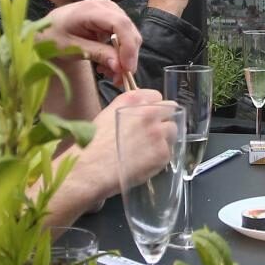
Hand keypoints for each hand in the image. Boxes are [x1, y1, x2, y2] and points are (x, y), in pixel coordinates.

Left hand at [41, 0, 140, 86]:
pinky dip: (120, 54)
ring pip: (130, 36)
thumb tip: (120, 66)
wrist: (49, 28)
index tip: (127, 69)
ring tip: (109, 74)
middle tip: (118, 79)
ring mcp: (111, 10)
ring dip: (124, 58)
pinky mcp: (113, 18)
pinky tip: (108, 65)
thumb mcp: (72, 48)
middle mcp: (105, 6)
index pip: (120, 24)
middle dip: (128, 57)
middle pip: (129, 31)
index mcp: (90, 9)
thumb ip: (97, 54)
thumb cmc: (55, 36)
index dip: (128, 47)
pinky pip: (125, 38)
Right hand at [53, 89, 171, 219]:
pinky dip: (160, 156)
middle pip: (170, 110)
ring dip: (164, 138)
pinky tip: (145, 161)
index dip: (153, 107)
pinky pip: (169, 151)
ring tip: (148, 149)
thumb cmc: (93, 144)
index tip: (149, 116)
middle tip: (153, 133)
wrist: (91, 167)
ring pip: (173, 130)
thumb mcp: (109, 115)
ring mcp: (159, 132)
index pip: (157, 96)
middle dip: (163, 119)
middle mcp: (150, 112)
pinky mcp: (163, 152)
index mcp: (135, 100)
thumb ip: (129, 110)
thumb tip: (140, 114)